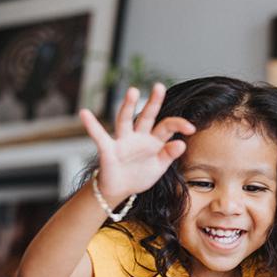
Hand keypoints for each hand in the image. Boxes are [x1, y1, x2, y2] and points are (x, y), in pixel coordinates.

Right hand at [80, 83, 195, 203]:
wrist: (121, 189)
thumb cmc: (141, 175)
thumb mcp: (159, 166)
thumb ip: (169, 155)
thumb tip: (182, 143)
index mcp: (154, 140)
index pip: (167, 127)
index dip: (179, 125)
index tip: (191, 128)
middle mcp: (138, 136)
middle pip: (147, 116)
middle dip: (153, 102)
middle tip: (159, 86)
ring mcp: (123, 141)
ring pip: (125, 120)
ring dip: (128, 106)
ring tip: (133, 92)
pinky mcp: (108, 149)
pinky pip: (99, 136)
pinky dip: (92, 125)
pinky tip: (85, 113)